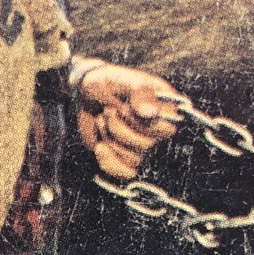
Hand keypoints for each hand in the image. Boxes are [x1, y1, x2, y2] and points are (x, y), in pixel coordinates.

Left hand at [75, 61, 182, 181]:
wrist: (85, 94)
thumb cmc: (108, 83)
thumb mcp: (123, 80)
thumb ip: (139, 93)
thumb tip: (151, 114)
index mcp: (165, 108)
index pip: (167, 129)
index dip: (143, 122)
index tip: (126, 106)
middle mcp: (157, 129)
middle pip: (147, 145)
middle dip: (119, 128)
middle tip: (108, 111)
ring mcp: (141, 145)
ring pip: (133, 158)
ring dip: (110, 139)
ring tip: (102, 120)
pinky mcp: (126, 157)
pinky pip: (126, 174)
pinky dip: (110, 162)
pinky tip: (100, 147)